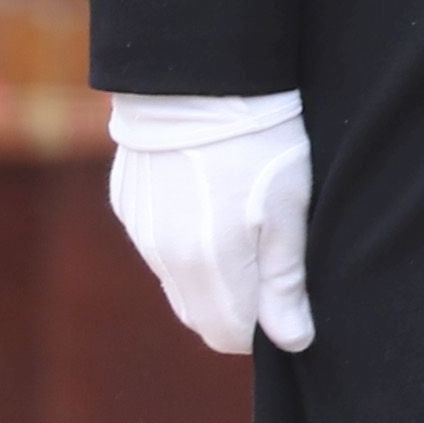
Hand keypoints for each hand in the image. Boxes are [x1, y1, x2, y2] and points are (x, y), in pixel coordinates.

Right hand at [107, 91, 313, 354]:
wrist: (200, 81)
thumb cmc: (260, 143)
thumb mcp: (290, 209)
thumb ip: (286, 280)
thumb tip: (293, 341)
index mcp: (206, 266)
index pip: (229, 334)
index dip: (263, 328)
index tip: (289, 301)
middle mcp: (163, 259)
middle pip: (200, 315)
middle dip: (238, 307)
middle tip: (276, 266)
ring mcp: (141, 231)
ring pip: (178, 282)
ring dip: (211, 275)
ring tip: (248, 226)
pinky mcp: (129, 205)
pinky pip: (160, 246)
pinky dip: (186, 242)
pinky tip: (213, 202)